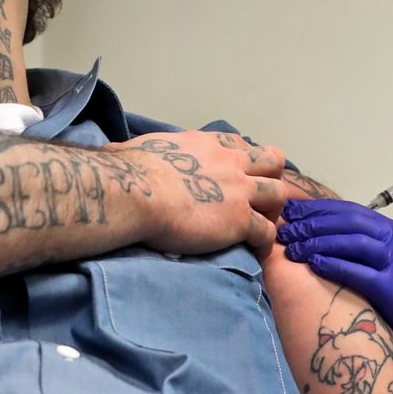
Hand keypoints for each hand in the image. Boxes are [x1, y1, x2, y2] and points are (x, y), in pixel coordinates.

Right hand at [113, 131, 287, 253]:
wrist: (137, 191)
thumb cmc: (129, 169)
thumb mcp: (138, 148)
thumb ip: (140, 150)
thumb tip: (113, 151)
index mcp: (207, 143)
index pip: (240, 144)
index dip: (243, 160)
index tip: (236, 175)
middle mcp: (230, 162)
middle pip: (273, 161)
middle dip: (270, 177)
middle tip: (256, 199)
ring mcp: (239, 191)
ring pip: (279, 194)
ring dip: (272, 209)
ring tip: (259, 225)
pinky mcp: (240, 221)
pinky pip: (267, 232)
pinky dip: (264, 242)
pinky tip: (253, 250)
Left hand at [277, 200, 392, 368]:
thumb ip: (376, 252)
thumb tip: (338, 248)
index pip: (352, 211)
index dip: (320, 209)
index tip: (294, 210)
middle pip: (347, 221)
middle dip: (312, 221)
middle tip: (284, 225)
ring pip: (350, 241)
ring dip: (315, 240)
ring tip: (290, 245)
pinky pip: (357, 271)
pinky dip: (333, 263)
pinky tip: (312, 262)